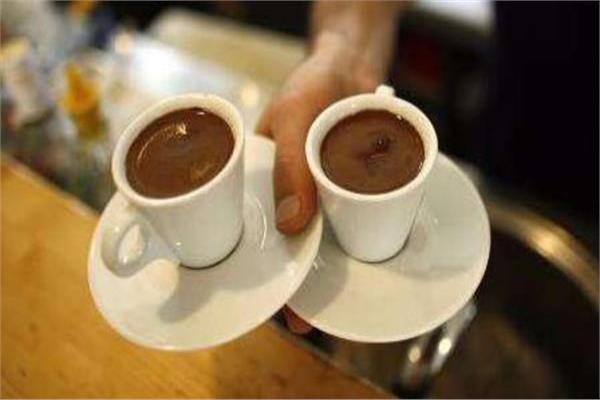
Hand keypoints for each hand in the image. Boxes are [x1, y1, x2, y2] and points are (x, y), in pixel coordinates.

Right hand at [257, 33, 378, 332]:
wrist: (352, 64)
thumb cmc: (312, 83)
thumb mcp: (295, 115)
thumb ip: (291, 165)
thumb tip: (291, 224)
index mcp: (259, 179)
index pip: (249, 230)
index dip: (256, 268)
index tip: (266, 303)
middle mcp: (289, 191)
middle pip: (288, 244)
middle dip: (295, 281)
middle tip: (306, 319)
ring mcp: (321, 192)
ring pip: (323, 239)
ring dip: (328, 269)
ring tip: (336, 303)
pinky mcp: (350, 188)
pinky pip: (353, 218)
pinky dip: (357, 239)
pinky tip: (364, 262)